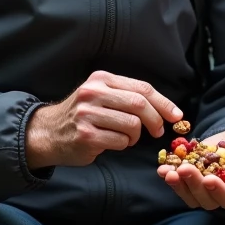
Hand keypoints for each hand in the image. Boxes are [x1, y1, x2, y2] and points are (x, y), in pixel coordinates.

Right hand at [26, 71, 182, 168]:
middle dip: (155, 120)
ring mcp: (87, 114)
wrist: (48, 132)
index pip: (141, 88)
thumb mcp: (101, 95)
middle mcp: (93, 93)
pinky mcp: (85, 136)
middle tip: (158, 131)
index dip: (164, 103)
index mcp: (101, 79)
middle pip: (139, 104)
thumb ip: (127, 96)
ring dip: (135, 136)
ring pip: (131, 125)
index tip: (177, 115)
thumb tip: (166, 110)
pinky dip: (122, 145)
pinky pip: (119, 141)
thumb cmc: (82, 115)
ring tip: (125, 137)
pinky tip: (110, 143)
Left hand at [157, 123, 224, 210]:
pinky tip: (163, 170)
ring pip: (199, 197)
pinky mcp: (196, 183)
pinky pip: (183, 190)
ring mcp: (213, 190)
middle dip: (206, 187)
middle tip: (193, 172)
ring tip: (174, 171)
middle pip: (220, 198)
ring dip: (185, 186)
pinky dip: (173, 182)